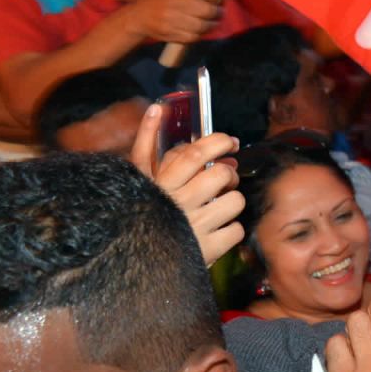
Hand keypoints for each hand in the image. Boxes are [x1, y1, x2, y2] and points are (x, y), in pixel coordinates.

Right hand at [124, 0, 222, 43]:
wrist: (138, 17)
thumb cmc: (160, 0)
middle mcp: (173, 3)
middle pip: (205, 9)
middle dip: (218, 12)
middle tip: (220, 12)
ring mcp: (172, 20)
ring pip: (202, 25)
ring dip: (213, 24)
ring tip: (215, 22)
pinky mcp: (172, 34)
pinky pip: (194, 36)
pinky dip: (202, 34)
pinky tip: (203, 30)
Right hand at [129, 104, 243, 264]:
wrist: (133, 262)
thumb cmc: (143, 210)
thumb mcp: (140, 177)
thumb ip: (149, 143)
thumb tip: (158, 108)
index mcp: (161, 183)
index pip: (196, 154)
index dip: (219, 142)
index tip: (230, 143)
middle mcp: (177, 203)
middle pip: (222, 175)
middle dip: (229, 174)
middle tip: (225, 179)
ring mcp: (193, 228)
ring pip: (235, 201)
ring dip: (231, 202)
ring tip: (217, 207)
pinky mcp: (207, 250)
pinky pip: (237, 229)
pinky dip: (231, 230)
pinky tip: (215, 231)